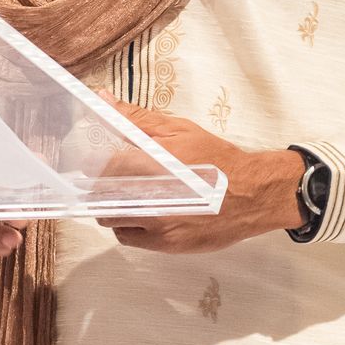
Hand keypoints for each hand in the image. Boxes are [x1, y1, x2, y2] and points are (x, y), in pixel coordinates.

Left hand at [105, 107, 303, 251]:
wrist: (253, 194)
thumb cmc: (219, 160)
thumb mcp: (179, 130)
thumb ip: (136, 119)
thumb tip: (103, 100)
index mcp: (151, 163)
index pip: (99, 165)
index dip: (91, 162)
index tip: (93, 160)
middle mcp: (152, 196)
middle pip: (100, 195)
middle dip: (100, 186)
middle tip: (113, 177)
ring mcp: (158, 223)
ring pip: (111, 219)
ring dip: (112, 207)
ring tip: (129, 195)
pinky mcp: (166, 244)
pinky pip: (129, 237)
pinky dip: (128, 226)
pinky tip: (143, 212)